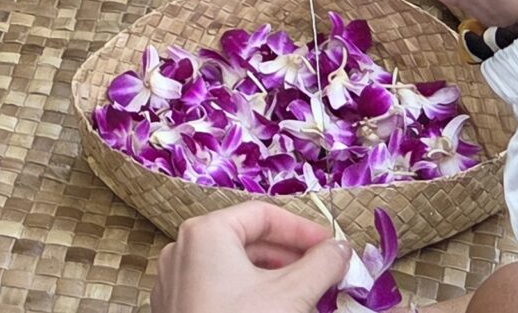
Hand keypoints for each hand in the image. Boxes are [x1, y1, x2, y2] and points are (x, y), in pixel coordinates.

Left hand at [152, 203, 351, 312]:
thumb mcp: (291, 294)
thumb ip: (322, 264)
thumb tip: (341, 249)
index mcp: (206, 232)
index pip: (263, 214)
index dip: (302, 229)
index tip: (332, 246)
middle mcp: (183, 248)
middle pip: (248, 240)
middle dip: (291, 256)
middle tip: (325, 272)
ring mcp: (176, 279)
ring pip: (234, 266)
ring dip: (274, 276)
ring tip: (305, 295)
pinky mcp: (178, 305)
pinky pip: (219, 287)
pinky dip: (249, 292)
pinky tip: (274, 309)